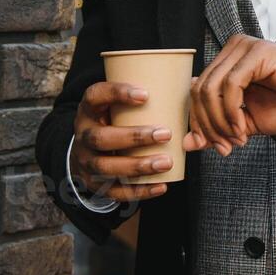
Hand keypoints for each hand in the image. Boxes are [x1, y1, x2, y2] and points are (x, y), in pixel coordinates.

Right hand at [71, 81, 174, 201]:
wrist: (86, 152)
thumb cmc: (114, 121)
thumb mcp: (117, 106)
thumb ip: (144, 99)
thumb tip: (192, 83)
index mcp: (89, 110)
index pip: (95, 96)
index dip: (117, 94)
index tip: (146, 94)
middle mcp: (83, 135)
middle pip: (101, 138)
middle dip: (134, 137)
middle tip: (165, 134)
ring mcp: (85, 162)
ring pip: (106, 167)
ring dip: (138, 166)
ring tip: (166, 162)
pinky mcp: (94, 184)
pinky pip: (114, 191)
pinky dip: (139, 191)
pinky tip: (161, 186)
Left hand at [183, 34, 275, 155]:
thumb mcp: (248, 123)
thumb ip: (218, 129)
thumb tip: (187, 143)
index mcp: (228, 61)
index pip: (196, 91)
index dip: (200, 123)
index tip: (216, 147)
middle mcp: (233, 49)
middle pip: (198, 90)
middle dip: (207, 125)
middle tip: (225, 147)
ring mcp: (244, 48)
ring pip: (210, 88)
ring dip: (219, 122)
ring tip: (237, 139)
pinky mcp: (257, 53)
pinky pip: (230, 85)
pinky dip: (231, 112)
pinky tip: (244, 127)